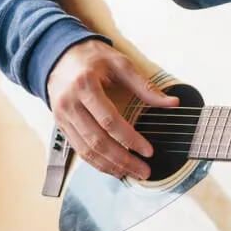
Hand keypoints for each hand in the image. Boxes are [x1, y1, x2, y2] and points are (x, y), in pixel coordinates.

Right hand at [46, 39, 177, 179]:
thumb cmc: (91, 58)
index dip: (130, 139)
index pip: (109, 120)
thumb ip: (145, 86)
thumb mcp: (119, 63)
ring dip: (109, 166)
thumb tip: (172, 103)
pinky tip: (112, 168)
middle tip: (143, 171)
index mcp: (85, 85)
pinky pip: (78, 149)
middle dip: (122, 160)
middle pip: (97, 140)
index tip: (149, 151)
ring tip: (130, 174)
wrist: (58, 56)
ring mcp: (62, 116)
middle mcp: (70, 103)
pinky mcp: (61, 125)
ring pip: (86, 150)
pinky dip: (96, 162)